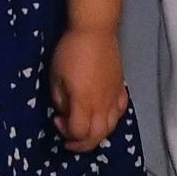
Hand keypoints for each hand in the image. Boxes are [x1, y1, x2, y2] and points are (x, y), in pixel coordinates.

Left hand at [51, 26, 127, 151]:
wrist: (95, 31)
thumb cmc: (71, 52)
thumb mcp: (55, 77)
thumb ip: (60, 100)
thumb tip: (66, 111)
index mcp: (84, 103)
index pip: (79, 133)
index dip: (66, 133)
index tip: (56, 119)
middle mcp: (102, 105)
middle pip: (97, 136)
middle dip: (82, 144)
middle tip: (70, 140)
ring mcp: (114, 98)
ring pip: (110, 128)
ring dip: (97, 135)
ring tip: (86, 130)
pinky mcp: (121, 89)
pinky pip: (120, 112)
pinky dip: (111, 120)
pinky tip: (103, 115)